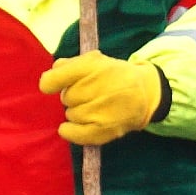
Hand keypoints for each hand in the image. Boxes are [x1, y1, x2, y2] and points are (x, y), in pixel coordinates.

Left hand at [39, 53, 163, 145]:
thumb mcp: (95, 60)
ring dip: (76, 112)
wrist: (145, 94)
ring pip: (70, 115)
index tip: (52, 85)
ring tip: (93, 108)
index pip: (54, 79)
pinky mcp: (103, 130)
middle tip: (88, 95)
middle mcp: (97, 88)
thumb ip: (70, 65)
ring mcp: (100, 110)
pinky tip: (72, 126)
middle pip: (65, 98)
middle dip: (72, 96)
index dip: (50, 83)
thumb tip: (51, 76)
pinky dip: (69, 131)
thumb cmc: (114, 75)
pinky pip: (74, 134)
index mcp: (92, 67)